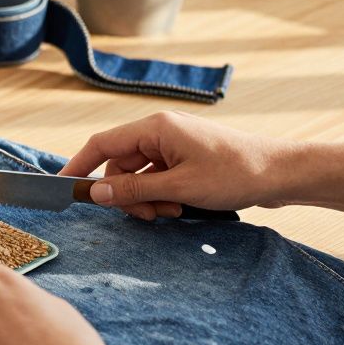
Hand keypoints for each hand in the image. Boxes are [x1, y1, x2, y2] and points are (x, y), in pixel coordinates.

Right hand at [60, 111, 294, 220]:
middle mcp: (160, 131)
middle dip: (126, 193)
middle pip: (120, 164)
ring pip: (139, 175)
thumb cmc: (235, 173)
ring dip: (146, 198)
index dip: (79, 167)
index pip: (101, 145)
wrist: (281, 173)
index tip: (62, 189)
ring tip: (172, 212)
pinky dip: (162, 195)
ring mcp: (174, 144)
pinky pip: (158, 177)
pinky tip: (181, 207)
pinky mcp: (186, 158)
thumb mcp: (178, 187)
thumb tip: (94, 193)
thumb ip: (133, 189)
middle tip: (146, 215)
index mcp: (155, 128)